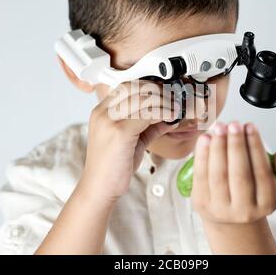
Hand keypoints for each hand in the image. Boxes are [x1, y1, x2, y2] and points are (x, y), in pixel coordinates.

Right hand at [80, 80, 179, 204]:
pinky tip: (172, 119)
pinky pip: (147, 115)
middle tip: (174, 98)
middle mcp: (103, 112)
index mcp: (102, 111)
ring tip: (176, 108)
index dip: (149, 86)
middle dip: (158, 91)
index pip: (127, 86)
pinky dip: (163, 114)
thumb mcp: (133, 141)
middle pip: (135, 87)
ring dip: (164, 102)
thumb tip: (169, 117)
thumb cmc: (113, 167)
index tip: (166, 92)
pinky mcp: (119, 132)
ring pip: (143, 99)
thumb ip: (150, 126)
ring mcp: (109, 121)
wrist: (99, 189)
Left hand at [191, 121, 275, 224]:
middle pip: (239, 174)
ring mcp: (220, 209)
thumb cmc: (250, 196)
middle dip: (236, 145)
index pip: (262, 172)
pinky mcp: (201, 203)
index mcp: (266, 204)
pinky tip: (205, 139)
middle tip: (234, 124)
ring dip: (218, 147)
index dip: (256, 147)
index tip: (250, 126)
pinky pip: (200, 176)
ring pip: (219, 174)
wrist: (229, 220)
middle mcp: (244, 211)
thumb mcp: (270, 185)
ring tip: (220, 127)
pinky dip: (202, 155)